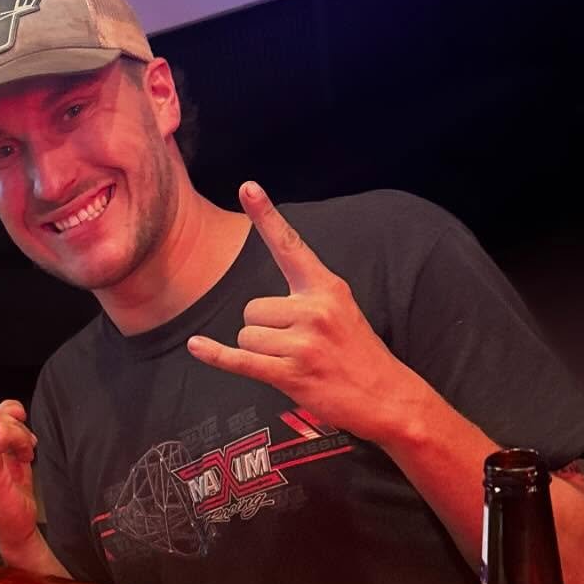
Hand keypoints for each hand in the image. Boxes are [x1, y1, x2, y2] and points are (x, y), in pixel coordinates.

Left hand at [187, 182, 424, 445]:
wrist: (386, 397)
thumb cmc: (357, 354)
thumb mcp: (341, 310)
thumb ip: (307, 296)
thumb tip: (264, 303)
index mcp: (326, 287)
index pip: (290, 246)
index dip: (267, 216)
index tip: (247, 186)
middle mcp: (314, 309)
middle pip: (252, 308)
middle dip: (262, 328)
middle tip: (293, 345)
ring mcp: (303, 343)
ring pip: (247, 336)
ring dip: (259, 352)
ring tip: (291, 361)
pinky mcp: (291, 374)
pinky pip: (240, 360)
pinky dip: (215, 355)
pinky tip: (197, 346)